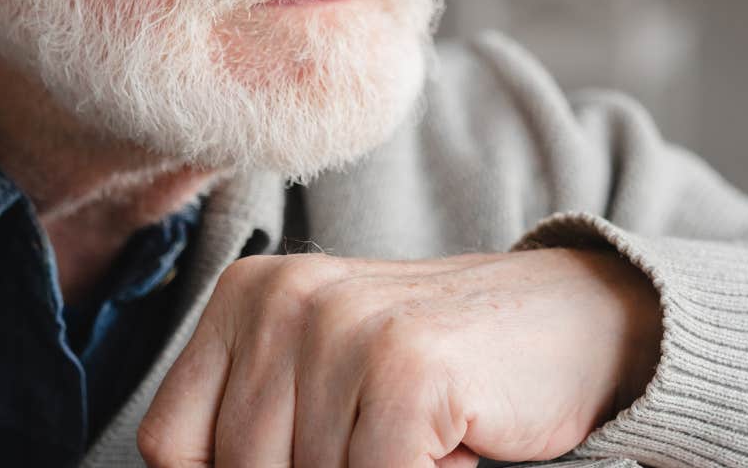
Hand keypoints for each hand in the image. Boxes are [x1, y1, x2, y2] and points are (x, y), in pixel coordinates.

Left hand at [137, 246, 661, 467]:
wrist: (574, 324)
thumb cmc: (439, 371)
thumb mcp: (321, 384)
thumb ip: (258, 430)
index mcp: (246, 296)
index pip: (173, 445)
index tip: (302, 466)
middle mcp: (284, 297)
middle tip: (381, 446)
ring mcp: (345, 325)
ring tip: (418, 436)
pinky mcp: (405, 365)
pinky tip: (453, 441)